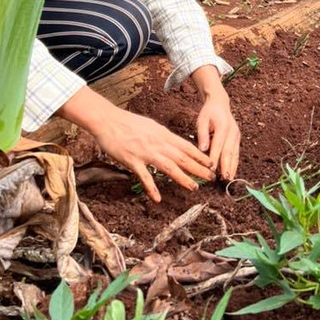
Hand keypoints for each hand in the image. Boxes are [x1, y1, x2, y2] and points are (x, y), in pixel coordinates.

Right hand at [93, 106, 216, 201]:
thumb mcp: (151, 126)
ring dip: (183, 178)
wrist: (108, 120)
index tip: (211, 164)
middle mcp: (158, 143)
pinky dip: (152, 188)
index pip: (186, 146)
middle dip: (198, 168)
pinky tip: (157, 199)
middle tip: (211, 177)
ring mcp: (145, 152)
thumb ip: (163, 136)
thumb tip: (174, 144)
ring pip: (169, 167)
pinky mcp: (132, 160)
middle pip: (182, 157)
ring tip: (194, 188)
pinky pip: (144, 176)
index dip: (200, 156)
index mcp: (163, 134)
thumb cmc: (128, 123)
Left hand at [191, 64, 240, 179]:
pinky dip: (235, 163)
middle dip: (227, 166)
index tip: (211, 170)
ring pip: (235, 153)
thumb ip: (202, 135)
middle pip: (229, 151)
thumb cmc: (208, 112)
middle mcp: (232, 131)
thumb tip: (202, 150)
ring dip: (233, 167)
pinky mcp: (237, 138)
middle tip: (224, 179)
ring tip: (229, 179)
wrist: (220, 103)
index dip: (215, 158)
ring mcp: (236, 135)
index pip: (218, 145)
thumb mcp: (202, 120)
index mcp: (223, 126)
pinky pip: (236, 152)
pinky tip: (232, 172)